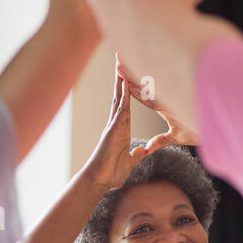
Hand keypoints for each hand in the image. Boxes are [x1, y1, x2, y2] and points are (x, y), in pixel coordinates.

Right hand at [82, 71, 166, 191]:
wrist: (99, 181)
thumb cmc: (111, 174)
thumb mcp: (130, 162)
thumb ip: (136, 155)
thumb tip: (142, 150)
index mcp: (122, 131)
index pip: (126, 107)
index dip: (129, 92)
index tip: (131, 78)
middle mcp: (116, 125)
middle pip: (120, 97)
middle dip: (122, 79)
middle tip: (123, 60)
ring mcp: (113, 126)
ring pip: (119, 99)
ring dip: (121, 82)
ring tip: (122, 64)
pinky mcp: (112, 131)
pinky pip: (119, 110)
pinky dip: (123, 97)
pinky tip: (125, 84)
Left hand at [116, 56, 199, 147]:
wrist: (213, 133)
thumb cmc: (198, 132)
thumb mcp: (175, 138)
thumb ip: (160, 140)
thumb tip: (147, 148)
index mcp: (164, 106)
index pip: (144, 95)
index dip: (132, 87)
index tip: (120, 77)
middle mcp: (166, 99)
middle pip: (143, 85)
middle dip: (130, 73)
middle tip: (116, 59)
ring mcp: (170, 100)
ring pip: (147, 85)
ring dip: (132, 75)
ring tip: (118, 64)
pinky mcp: (174, 104)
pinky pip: (155, 96)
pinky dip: (143, 89)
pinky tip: (131, 82)